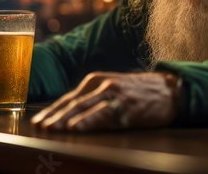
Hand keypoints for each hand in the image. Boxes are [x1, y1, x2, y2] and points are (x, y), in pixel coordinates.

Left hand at [31, 71, 180, 130]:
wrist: (168, 89)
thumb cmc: (138, 91)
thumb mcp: (112, 87)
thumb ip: (93, 97)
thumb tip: (69, 112)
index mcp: (96, 80)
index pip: (69, 97)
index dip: (53, 109)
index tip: (38, 120)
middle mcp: (102, 84)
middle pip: (73, 102)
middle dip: (54, 115)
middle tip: (38, 126)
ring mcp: (114, 94)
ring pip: (84, 107)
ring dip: (65, 118)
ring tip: (51, 127)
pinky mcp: (127, 106)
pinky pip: (103, 114)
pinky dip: (88, 120)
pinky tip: (77, 127)